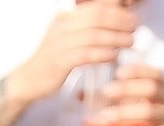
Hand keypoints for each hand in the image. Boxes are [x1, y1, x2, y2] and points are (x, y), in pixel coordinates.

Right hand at [8, 1, 136, 104]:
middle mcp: (61, 26)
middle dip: (120, 22)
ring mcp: (59, 44)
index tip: (131, 17)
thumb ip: (87, 27)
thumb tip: (115, 19)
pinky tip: (114, 56)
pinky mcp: (60, 61)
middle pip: (98, 18)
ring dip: (116, 38)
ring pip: (95, 36)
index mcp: (65, 17)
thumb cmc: (53, 59)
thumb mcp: (67, 36)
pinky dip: (104, 54)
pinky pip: (87, 54)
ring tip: (130, 43)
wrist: (29, 79)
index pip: (96, 7)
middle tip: (134, 29)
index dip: (117, 10)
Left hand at [98, 65, 163, 125]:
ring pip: (149, 112)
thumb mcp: (133, 114)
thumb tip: (81, 95)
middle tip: (106, 91)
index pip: (155, 75)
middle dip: (128, 88)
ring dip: (124, 113)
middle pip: (152, 89)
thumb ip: (113, 104)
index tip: (118, 71)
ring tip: (103, 116)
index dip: (138, 71)